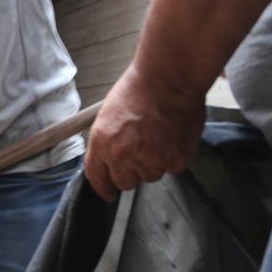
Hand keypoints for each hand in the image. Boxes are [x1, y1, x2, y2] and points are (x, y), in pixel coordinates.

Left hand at [85, 63, 206, 201]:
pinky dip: (174, 157)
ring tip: (159, 137)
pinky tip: (173, 137)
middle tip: (141, 154)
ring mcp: (150, 159)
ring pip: (151, 176)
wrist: (169, 78)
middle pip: (125, 182)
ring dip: (154, 163)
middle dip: (131, 173)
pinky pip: (173, 168)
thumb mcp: (108, 114)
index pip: (97, 176)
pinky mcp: (174, 159)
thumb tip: (108, 160)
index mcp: (102, 142)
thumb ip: (107, 141)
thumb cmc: (139, 89)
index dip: (103, 188)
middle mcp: (123, 155)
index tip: (108, 194)